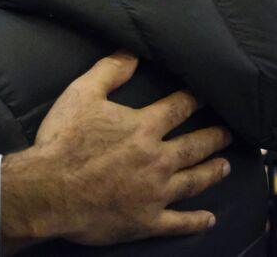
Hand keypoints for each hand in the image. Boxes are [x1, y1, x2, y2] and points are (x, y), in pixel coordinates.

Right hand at [0, 52, 231, 251]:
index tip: (206, 95)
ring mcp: (155, 193)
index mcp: (143, 127)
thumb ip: (109, 71)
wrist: (48, 191)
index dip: (195, 99)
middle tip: (229, 133)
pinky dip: (197, 221)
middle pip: (195, 145)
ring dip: (213, 172)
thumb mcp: (81, 94)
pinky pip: (179, 222)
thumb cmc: (62, 141)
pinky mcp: (147, 221)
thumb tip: (132, 52)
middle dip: (215, 136)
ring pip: (195, 181)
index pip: (179, 108)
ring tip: (226, 165)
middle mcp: (157, 159)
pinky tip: (209, 218)